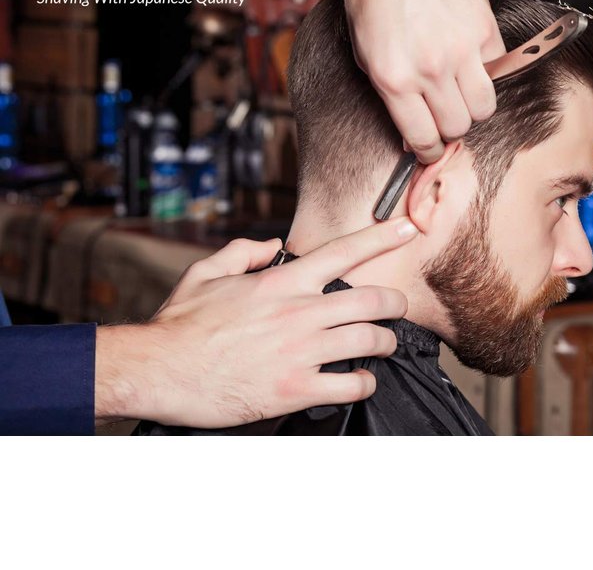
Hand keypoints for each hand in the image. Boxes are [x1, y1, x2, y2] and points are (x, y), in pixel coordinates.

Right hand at [95, 218, 417, 427]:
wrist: (158, 370)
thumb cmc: (180, 325)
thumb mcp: (205, 273)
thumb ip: (240, 253)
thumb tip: (268, 247)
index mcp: (280, 282)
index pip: (344, 251)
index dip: (383, 238)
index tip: (408, 229)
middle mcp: (299, 312)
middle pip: (372, 301)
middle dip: (396, 304)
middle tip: (400, 307)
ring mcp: (300, 351)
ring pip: (369, 341)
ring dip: (386, 343)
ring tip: (385, 345)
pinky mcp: (294, 388)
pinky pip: (350, 384)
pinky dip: (365, 382)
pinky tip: (362, 380)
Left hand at [328, 0, 504, 163]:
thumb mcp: (365, 53)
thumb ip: (390, 95)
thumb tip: (411, 128)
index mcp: (394, 78)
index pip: (423, 137)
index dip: (428, 150)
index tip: (430, 148)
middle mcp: (429, 68)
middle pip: (459, 126)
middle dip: (451, 128)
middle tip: (445, 116)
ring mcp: (461, 48)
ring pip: (484, 106)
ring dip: (474, 105)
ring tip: (462, 91)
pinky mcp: (484, 26)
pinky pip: (497, 66)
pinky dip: (487, 69)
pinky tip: (471, 56)